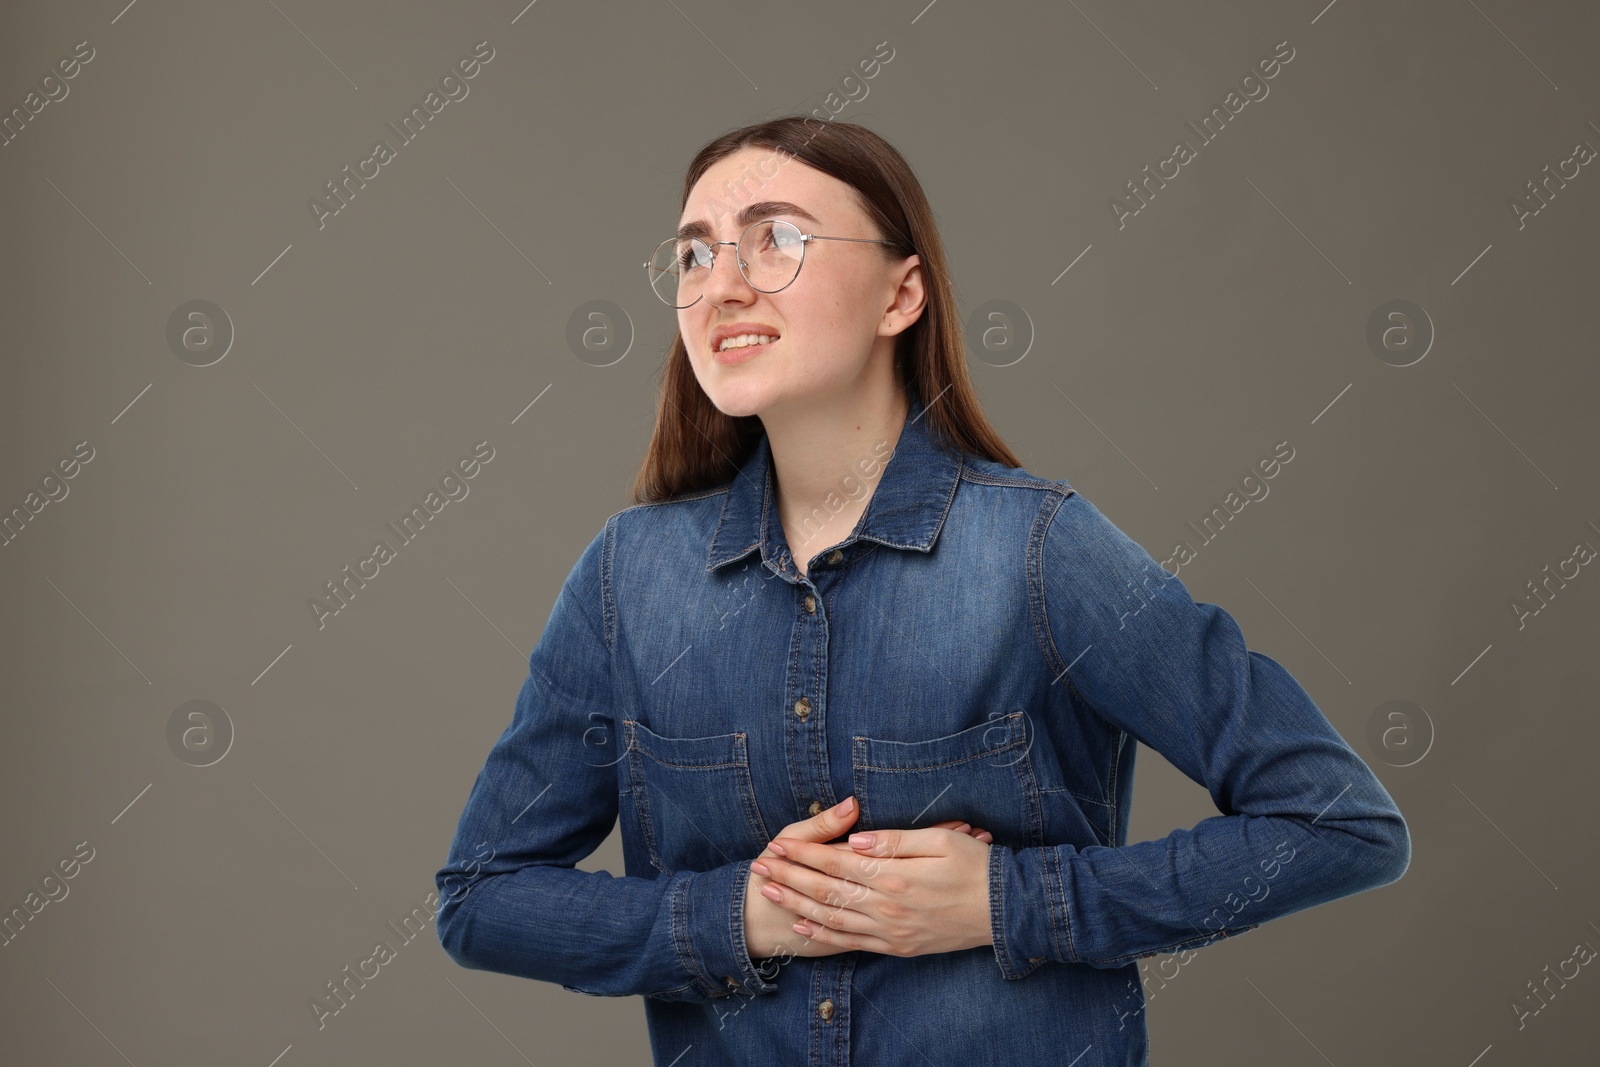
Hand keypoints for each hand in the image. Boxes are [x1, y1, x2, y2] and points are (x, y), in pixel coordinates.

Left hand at [742, 797, 991, 959]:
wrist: (1006, 912)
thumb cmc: (978, 867)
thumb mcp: (941, 840)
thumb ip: (895, 840)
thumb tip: (856, 836)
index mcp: (895, 876)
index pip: (837, 861)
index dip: (804, 852)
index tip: (777, 843)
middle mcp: (887, 907)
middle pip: (826, 890)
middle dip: (789, 876)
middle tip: (759, 866)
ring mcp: (891, 931)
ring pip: (832, 918)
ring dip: (797, 904)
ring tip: (769, 892)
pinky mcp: (898, 946)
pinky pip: (852, 941)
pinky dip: (824, 933)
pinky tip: (803, 924)